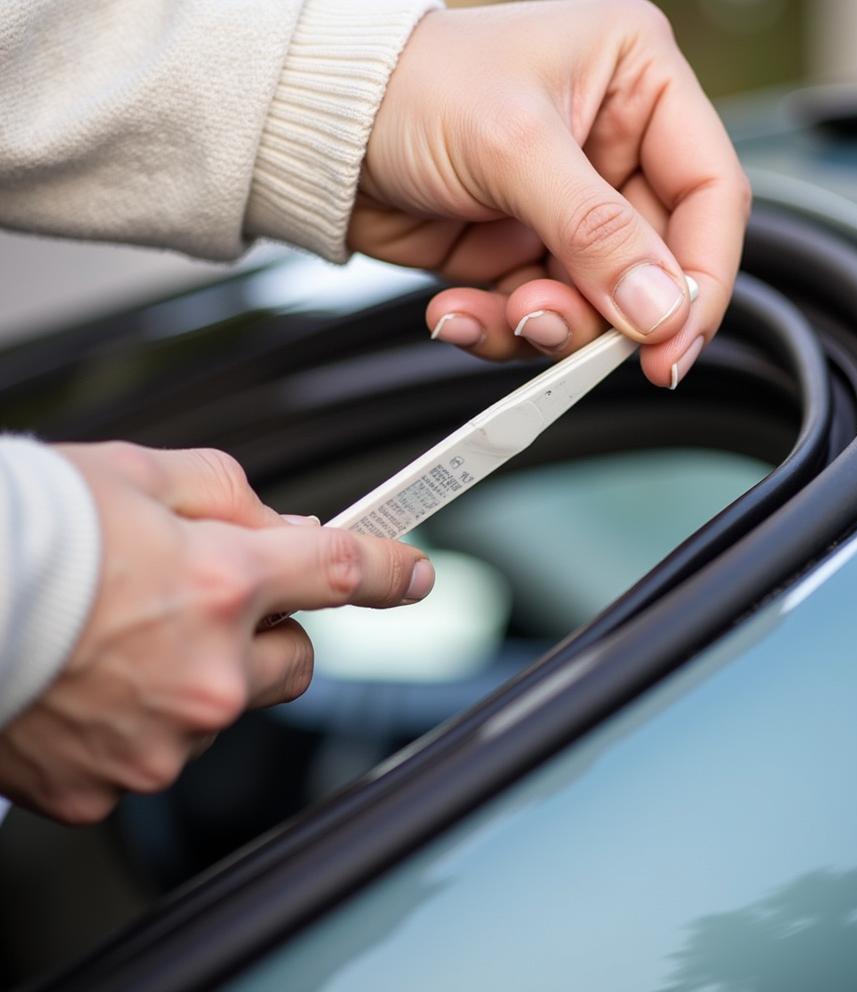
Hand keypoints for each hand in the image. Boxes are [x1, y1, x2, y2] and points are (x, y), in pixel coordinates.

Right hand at [0, 442, 433, 823]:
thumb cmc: (29, 528)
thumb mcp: (141, 474)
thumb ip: (233, 496)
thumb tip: (286, 526)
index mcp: (222, 582)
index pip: (344, 573)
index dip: (391, 571)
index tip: (415, 574)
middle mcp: (205, 668)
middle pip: (297, 661)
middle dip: (273, 632)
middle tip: (216, 605)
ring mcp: (161, 735)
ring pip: (227, 708)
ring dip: (202, 675)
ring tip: (126, 638)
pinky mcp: (111, 784)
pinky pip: (160, 750)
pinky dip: (143, 720)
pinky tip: (94, 681)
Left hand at [354, 0, 749, 387]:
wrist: (320, 128)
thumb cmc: (410, 87)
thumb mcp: (512, 145)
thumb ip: (595, 232)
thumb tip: (659, 310)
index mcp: (638, 81)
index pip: (711, 191)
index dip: (700, 276)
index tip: (672, 344)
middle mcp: (614, 145)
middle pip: (655, 263)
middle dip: (604, 310)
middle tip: (552, 326)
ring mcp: (569, 208)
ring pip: (598, 303)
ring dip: (546, 325)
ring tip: (494, 308)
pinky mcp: (525, 253)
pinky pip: (539, 315)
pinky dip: (500, 327)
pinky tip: (457, 311)